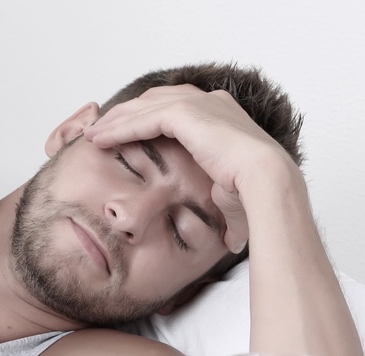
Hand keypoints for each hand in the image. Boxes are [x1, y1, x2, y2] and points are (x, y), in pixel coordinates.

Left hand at [83, 85, 298, 253]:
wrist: (268, 182)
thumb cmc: (258, 195)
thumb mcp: (236, 201)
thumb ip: (227, 213)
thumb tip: (231, 245)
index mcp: (224, 118)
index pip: (179, 109)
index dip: (152, 120)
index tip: (132, 135)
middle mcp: (212, 104)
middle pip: (158, 100)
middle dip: (129, 114)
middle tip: (105, 131)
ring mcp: (199, 106)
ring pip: (146, 106)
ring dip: (118, 120)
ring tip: (95, 135)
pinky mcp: (185, 114)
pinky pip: (143, 118)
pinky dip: (120, 127)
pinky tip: (101, 139)